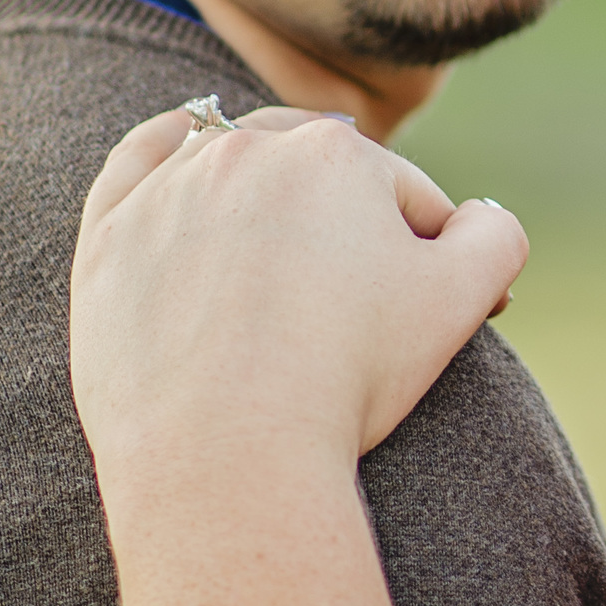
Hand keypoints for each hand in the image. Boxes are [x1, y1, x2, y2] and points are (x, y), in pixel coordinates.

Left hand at [71, 107, 529, 493]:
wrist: (228, 457)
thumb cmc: (349, 376)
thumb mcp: (462, 300)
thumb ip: (496, 235)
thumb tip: (480, 215)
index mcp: (338, 152)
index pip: (403, 197)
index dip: (425, 258)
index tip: (420, 318)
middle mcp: (248, 149)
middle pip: (318, 171)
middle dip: (342, 218)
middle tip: (351, 298)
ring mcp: (169, 189)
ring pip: (230, 160)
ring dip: (261, 188)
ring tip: (278, 248)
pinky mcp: (109, 235)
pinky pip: (136, 163)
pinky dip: (162, 149)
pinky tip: (183, 151)